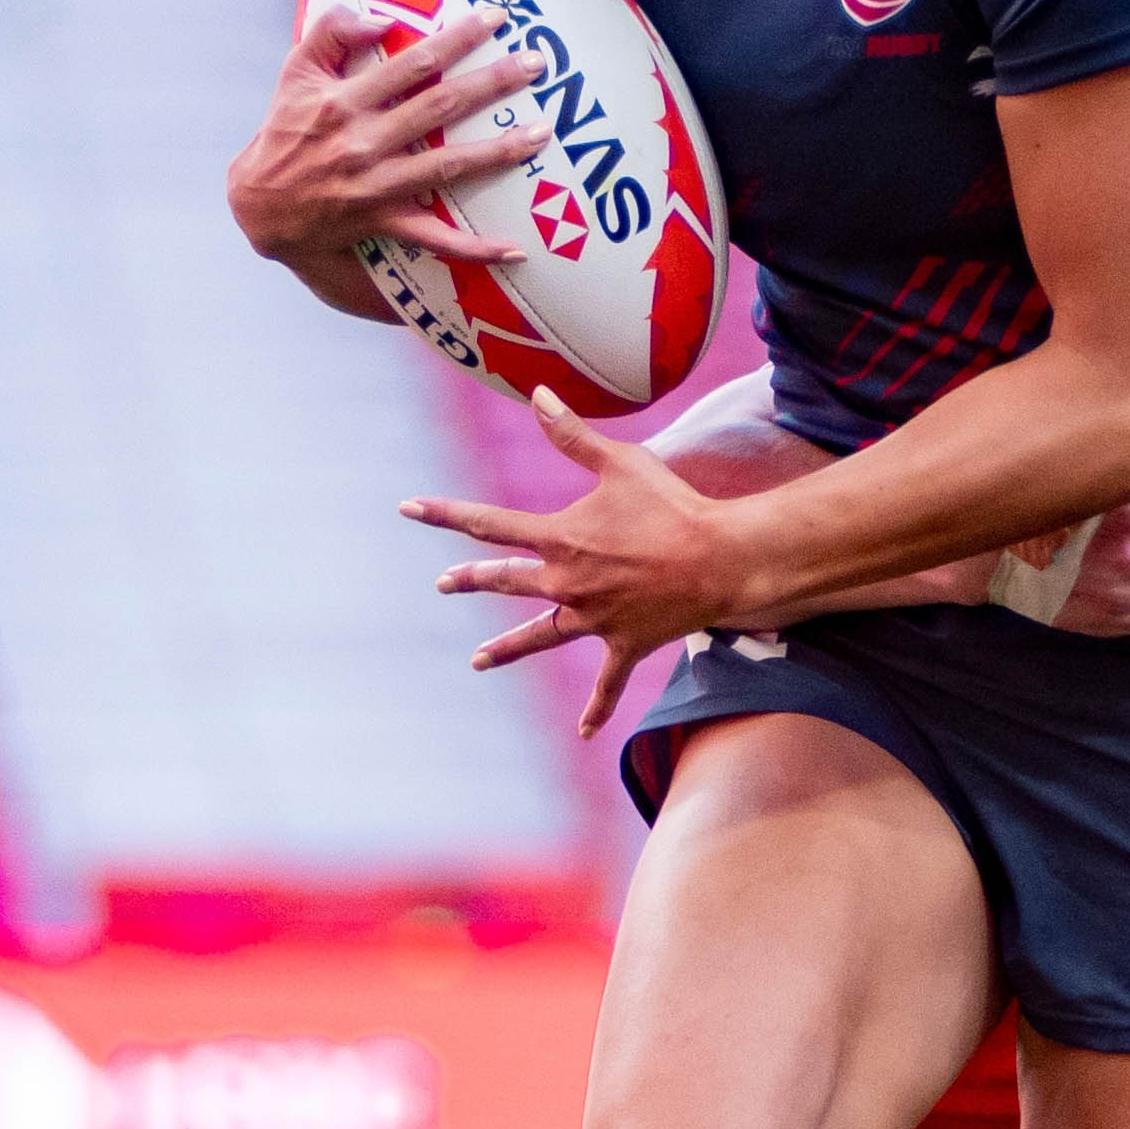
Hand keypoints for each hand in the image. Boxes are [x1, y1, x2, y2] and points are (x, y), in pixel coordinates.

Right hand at [228, 5, 535, 269]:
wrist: (259, 203)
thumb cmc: (285, 130)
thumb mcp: (296, 72)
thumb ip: (331, 32)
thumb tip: (382, 20)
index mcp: (345, 101)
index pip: (411, 62)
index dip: (456, 38)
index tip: (496, 17)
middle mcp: (365, 141)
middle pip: (440, 107)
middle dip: (492, 83)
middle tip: (538, 63)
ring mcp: (377, 185)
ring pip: (448, 166)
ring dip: (499, 152)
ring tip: (542, 134)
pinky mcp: (384, 222)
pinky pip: (436, 239)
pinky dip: (475, 248)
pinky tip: (516, 248)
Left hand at [405, 390, 757, 737]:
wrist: (721, 559)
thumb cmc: (672, 506)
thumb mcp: (620, 462)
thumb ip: (572, 435)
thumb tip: (537, 393)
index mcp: (559, 538)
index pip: (488, 523)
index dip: (444, 513)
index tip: (408, 508)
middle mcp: (566, 582)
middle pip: (506, 580)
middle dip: (472, 580)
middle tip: (444, 583)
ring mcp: (592, 618)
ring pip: (539, 636)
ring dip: (508, 649)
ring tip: (478, 662)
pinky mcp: (624, 643)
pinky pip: (605, 683)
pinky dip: (594, 709)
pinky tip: (582, 735)